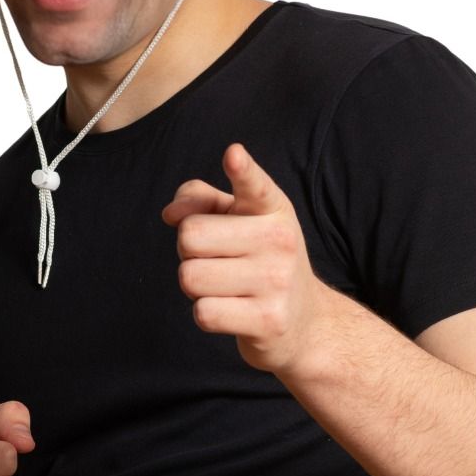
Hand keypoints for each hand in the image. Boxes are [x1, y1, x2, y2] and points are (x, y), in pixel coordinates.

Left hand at [161, 143, 329, 374]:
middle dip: (188, 251)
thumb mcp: (237, 220)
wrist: (304, 321)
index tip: (233, 155)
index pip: (253, 185)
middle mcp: (280, 239)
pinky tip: (233, 311)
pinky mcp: (269, 320)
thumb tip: (171, 214)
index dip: (242, 170)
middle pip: (190, 236)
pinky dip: (207, 314)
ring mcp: (277, 280)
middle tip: (217, 260)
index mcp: (271, 207)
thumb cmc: (258, 261)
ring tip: (226, 286)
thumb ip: (199, 200)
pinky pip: (204, 313)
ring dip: (196, 285)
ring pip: (190, 277)